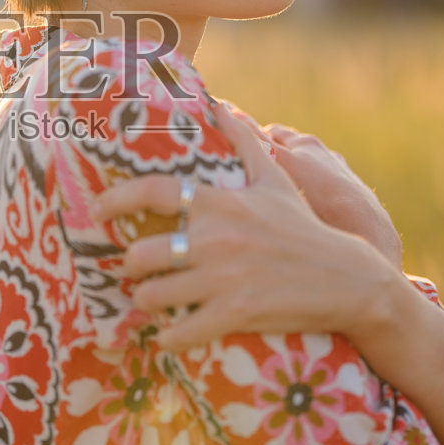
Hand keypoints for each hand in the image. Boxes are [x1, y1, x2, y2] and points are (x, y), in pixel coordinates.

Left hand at [88, 101, 392, 350]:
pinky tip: (167, 338)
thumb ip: (243, 141)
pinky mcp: (234, 314)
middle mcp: (214, 237)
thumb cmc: (303, 229)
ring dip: (146, 302)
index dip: (116, 200)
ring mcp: (222, 278)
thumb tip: (221, 104)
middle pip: (141, 254)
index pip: (151, 192)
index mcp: (218, 202)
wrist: (346, 279)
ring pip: (153, 296)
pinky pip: (180, 332)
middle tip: (136, 271)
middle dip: (132, 267)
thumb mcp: (275, 179)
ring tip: (150, 303)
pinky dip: (167, 339)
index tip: (97, 209)